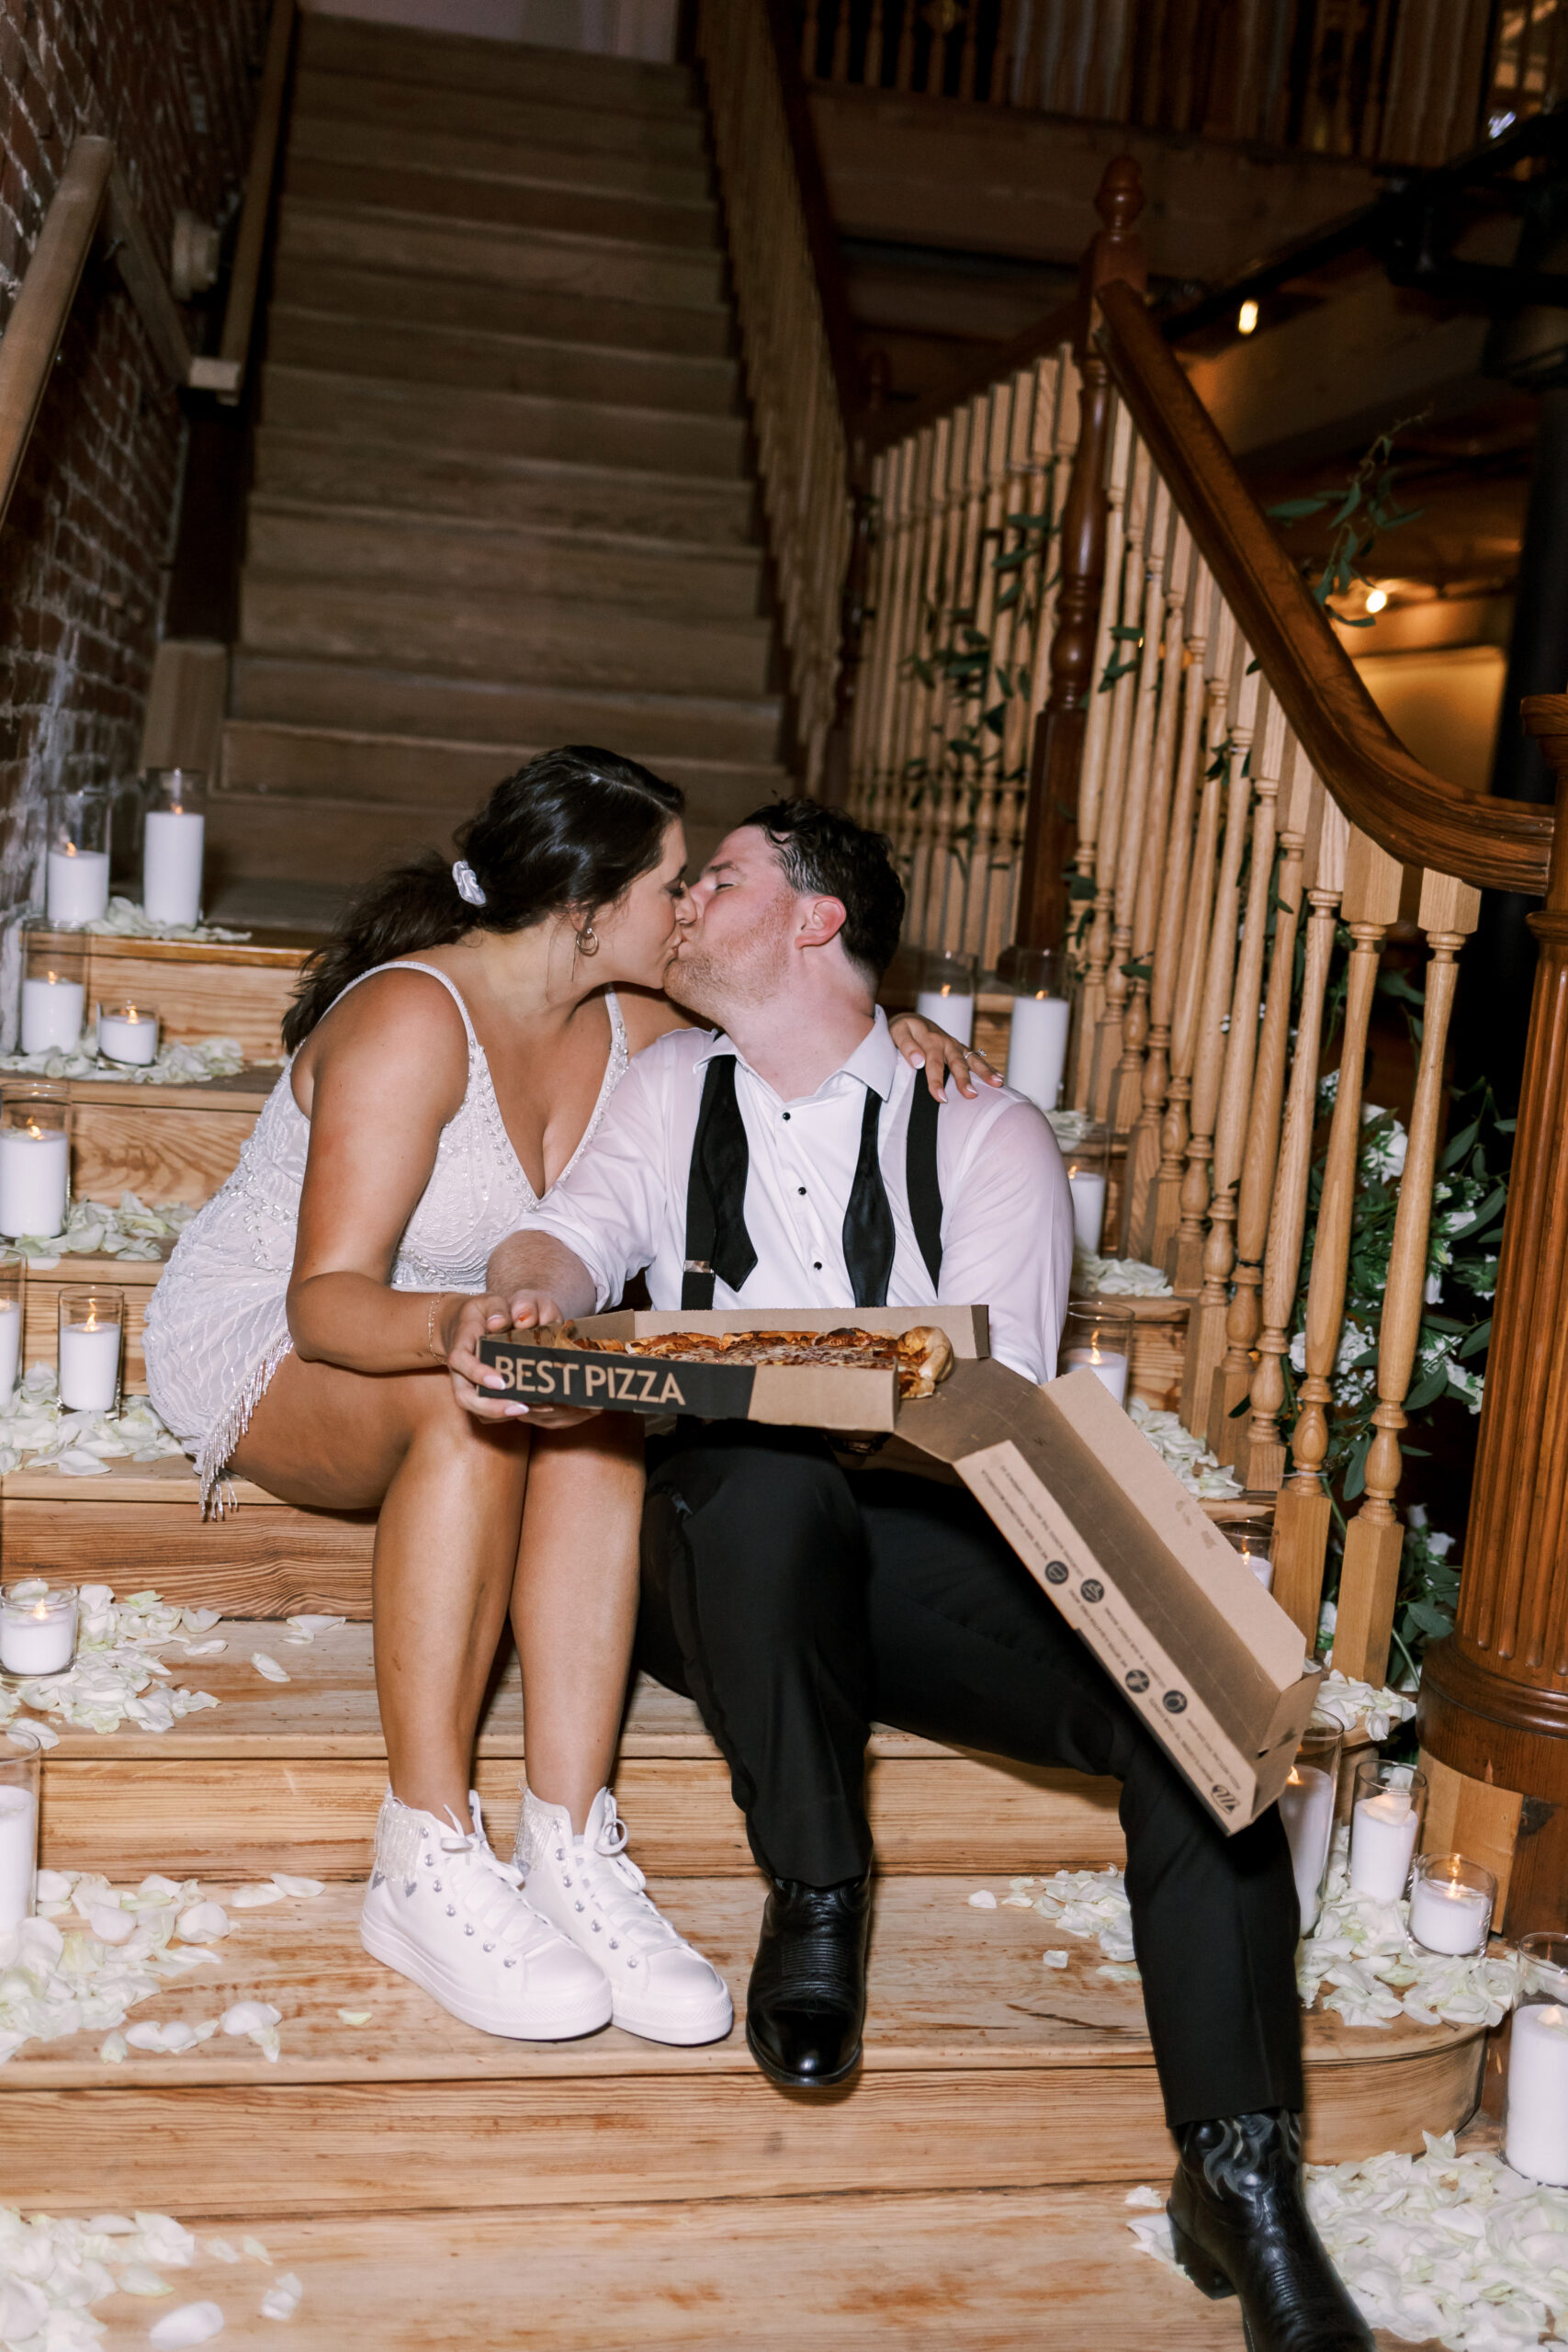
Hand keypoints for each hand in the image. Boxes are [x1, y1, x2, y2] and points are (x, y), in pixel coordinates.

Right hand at [445, 1289, 584, 1423]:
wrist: (465, 1325)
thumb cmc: (482, 1313)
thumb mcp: (489, 1302)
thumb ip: (497, 1308)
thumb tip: (501, 1323)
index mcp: (461, 1346)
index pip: (462, 1362)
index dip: (478, 1374)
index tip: (501, 1382)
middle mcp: (460, 1371)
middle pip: (465, 1398)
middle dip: (492, 1407)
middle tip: (522, 1407)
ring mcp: (468, 1385)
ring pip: (476, 1409)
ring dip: (501, 1414)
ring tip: (531, 1409)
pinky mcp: (479, 1393)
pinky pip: (487, 1411)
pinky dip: (505, 1413)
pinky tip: (531, 1408)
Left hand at [888, 1010, 1002, 1100]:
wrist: (912, 1021)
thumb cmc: (903, 1030)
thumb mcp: (897, 1032)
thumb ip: (906, 1046)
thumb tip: (919, 1062)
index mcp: (929, 1038)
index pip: (933, 1063)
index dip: (936, 1081)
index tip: (941, 1098)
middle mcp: (946, 1041)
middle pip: (957, 1062)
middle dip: (964, 1079)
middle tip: (971, 1095)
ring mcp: (956, 1046)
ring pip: (972, 1059)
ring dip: (985, 1071)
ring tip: (998, 1083)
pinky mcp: (961, 1050)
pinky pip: (976, 1059)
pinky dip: (988, 1068)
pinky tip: (999, 1079)